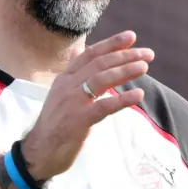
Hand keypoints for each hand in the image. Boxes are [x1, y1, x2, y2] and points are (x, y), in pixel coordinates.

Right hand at [20, 31, 154, 181]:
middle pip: (99, 64)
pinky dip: (122, 99)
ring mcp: (72, 102)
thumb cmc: (55, 123)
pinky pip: (103, 106)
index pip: (90, 54)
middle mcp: (67, 86)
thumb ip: (74, 75)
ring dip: (125, 71)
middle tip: (148, 54)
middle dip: (125, 56)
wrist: (39, 152)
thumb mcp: (61, 94)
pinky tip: (138, 95)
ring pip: (101, 79)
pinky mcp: (78, 121)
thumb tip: (82, 53)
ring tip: (144, 68)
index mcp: (64, 78)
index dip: (111, 44)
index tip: (131, 37)